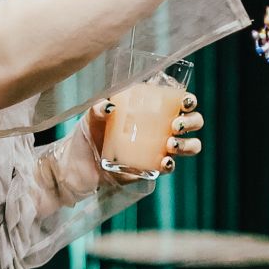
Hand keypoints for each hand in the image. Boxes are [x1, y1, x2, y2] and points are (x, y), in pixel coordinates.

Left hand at [87, 90, 203, 179]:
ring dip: (187, 144)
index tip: (185, 101)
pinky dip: (170, 164)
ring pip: (189, 145)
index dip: (189, 101)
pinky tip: (164, 162)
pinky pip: (169, 167)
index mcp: (151, 110)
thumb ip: (98, 108)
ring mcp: (158, 149)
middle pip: (192, 122)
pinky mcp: (151, 168)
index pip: (179, 102)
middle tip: (176, 124)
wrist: (76, 164)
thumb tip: (110, 106)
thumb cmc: (88, 134)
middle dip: (191, 122)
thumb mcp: (91, 117)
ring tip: (171, 143)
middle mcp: (160, 128)